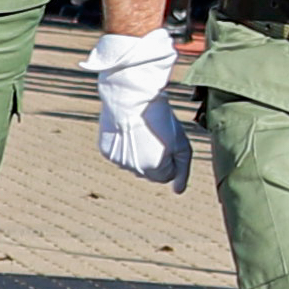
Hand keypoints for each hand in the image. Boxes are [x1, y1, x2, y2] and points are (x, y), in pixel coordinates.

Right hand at [83, 26, 192, 191]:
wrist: (131, 97)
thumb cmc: (161, 119)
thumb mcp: (182, 144)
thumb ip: (183, 171)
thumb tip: (179, 191)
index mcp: (154, 170)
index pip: (167, 176)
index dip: (171, 158)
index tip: (168, 141)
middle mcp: (134, 170)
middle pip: (150, 172)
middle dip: (155, 158)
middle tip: (155, 135)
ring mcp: (118, 162)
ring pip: (134, 164)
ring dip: (139, 153)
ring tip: (141, 131)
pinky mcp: (105, 151)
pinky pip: (119, 155)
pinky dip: (124, 147)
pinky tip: (128, 130)